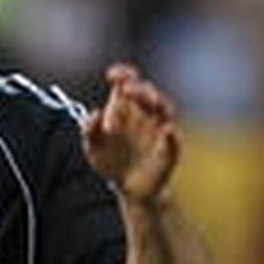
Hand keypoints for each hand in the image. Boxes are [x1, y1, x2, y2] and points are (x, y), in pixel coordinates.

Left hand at [81, 63, 181, 203]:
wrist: (128, 189)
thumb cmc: (111, 162)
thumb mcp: (93, 148)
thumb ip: (89, 130)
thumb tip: (93, 113)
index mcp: (126, 108)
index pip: (128, 83)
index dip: (123, 74)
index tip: (111, 75)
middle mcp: (145, 114)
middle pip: (147, 92)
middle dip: (139, 88)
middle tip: (126, 90)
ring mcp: (160, 130)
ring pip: (165, 108)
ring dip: (158, 102)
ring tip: (150, 101)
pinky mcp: (170, 149)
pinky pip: (174, 140)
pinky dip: (172, 134)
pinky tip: (165, 130)